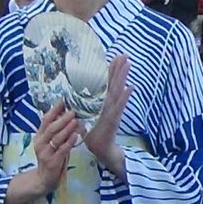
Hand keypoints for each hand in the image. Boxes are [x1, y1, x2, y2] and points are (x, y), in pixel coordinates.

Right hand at [32, 101, 80, 194]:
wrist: (45, 179)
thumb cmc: (51, 157)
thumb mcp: (51, 143)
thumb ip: (56, 131)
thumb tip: (66, 113)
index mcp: (39, 136)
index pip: (45, 120)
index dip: (54, 110)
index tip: (63, 100)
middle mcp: (40, 143)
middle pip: (51, 127)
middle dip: (62, 118)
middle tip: (73, 111)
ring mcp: (45, 153)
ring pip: (56, 137)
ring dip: (67, 128)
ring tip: (76, 120)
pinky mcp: (53, 161)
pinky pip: (62, 149)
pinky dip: (69, 141)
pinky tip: (76, 135)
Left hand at [84, 55, 132, 172]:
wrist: (100, 148)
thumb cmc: (92, 132)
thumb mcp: (84, 115)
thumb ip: (82, 104)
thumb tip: (71, 94)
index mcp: (101, 102)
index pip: (105, 83)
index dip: (109, 70)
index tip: (112, 56)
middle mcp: (109, 104)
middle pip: (113, 83)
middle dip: (118, 68)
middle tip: (124, 55)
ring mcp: (113, 110)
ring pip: (117, 90)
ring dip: (123, 77)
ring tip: (128, 64)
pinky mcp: (114, 118)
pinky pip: (119, 106)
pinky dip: (125, 96)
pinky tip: (131, 87)